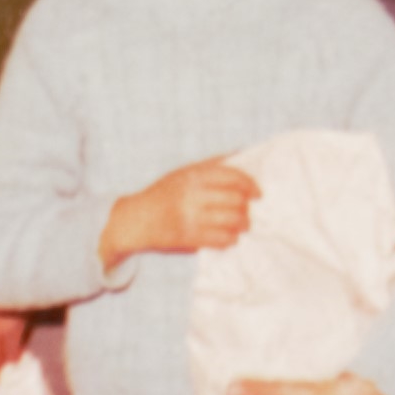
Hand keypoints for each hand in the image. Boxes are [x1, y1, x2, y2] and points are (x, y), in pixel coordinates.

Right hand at [104, 157, 256, 264]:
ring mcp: (192, 217)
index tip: (257, 193)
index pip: (232, 177)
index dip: (250, 185)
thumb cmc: (163, 193)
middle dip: (247, 208)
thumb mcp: (183, 172)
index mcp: (194, 175)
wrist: (137, 219)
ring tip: (242, 226)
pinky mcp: (189, 237)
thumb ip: (210, 165)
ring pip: (232, 221)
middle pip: (236, 200)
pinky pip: (221, 239)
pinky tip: (230, 238)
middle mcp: (194, 195)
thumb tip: (240, 155)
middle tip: (247, 213)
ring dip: (242, 224)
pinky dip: (231, 239)